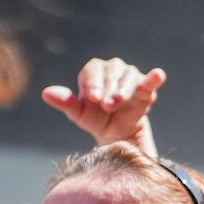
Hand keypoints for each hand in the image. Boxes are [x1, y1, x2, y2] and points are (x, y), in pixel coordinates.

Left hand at [42, 57, 164, 155]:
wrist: (117, 134)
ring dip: (124, 88)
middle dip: (108, 89)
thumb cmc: (95, 119)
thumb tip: (46, 93)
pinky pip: (150, 80)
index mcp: (93, 72)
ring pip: (128, 76)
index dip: (93, 83)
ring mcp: (129, 76)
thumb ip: (65, 102)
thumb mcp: (79, 114)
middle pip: (111, 72)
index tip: (93, 99)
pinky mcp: (145, 87)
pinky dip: (154, 77)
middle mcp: (111, 69)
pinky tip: (157, 75)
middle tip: (107, 106)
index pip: (92, 71)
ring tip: (120, 101)